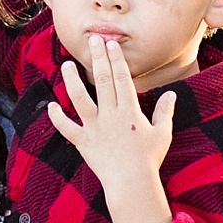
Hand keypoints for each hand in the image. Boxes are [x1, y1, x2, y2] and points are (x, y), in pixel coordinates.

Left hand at [47, 42, 175, 222]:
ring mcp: (94, 127)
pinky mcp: (83, 142)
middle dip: (98, 58)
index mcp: (130, 111)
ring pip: (80, 99)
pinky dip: (57, 118)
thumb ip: (165, 112)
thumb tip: (171, 94)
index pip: (122, 78)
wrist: (131, 183)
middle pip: (102, 81)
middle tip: (93, 40)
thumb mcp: (162, 133)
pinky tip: (50, 105)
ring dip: (72, 80)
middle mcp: (110, 115)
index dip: (116, 60)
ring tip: (66, 65)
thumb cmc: (148, 159)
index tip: (111, 44)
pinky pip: (67, 128)